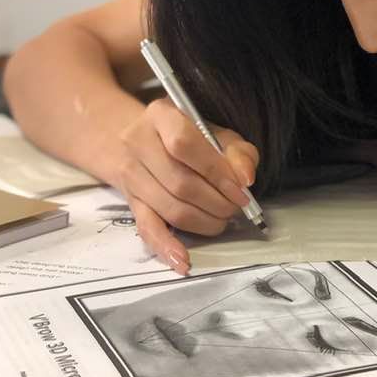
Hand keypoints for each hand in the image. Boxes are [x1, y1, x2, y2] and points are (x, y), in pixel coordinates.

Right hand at [115, 97, 259, 273]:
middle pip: (179, 182)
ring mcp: (130, 174)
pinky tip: (184, 261)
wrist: (137, 142)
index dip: (216, 171)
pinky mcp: (130, 203)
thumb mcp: (214, 132)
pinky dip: (167, 248)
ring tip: (223, 220)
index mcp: (161, 115)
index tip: (241, 190)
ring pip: (169, 208)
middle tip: (236, 208)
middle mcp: (137, 142)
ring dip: (204, 221)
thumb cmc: (185, 136)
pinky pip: (147, 229)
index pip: (184, 144)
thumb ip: (237, 151)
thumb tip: (245, 178)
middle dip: (216, 201)